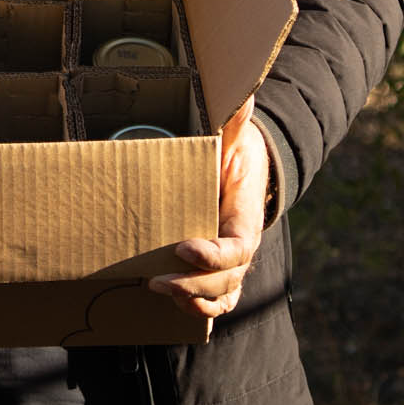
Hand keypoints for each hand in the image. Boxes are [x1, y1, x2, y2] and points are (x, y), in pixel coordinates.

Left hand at [151, 97, 267, 318]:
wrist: (245, 171)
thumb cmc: (236, 154)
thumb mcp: (236, 137)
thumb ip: (235, 122)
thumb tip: (241, 95)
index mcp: (247, 219)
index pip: (238, 247)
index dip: (213, 255)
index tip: (183, 248)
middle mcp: (242, 246)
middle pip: (227, 280)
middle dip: (193, 284)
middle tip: (156, 279)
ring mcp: (232, 264)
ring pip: (222, 296)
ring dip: (193, 300)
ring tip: (156, 289)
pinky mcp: (219, 272)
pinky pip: (216, 302)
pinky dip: (198, 309)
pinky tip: (172, 302)